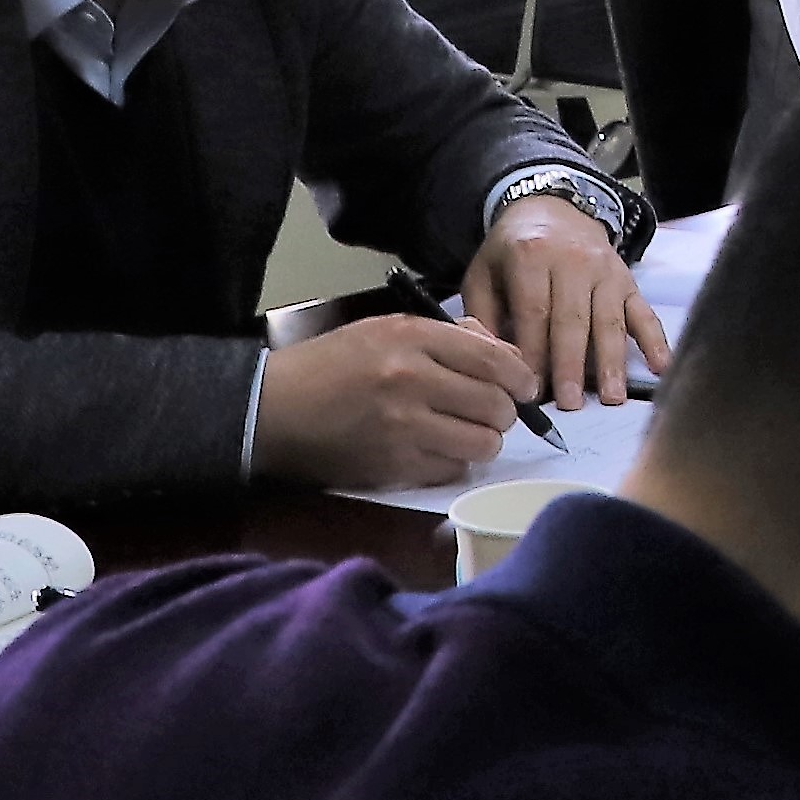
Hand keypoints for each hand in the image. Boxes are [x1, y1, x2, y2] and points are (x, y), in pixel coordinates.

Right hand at [256, 311, 538, 489]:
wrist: (272, 408)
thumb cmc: (331, 365)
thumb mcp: (386, 330)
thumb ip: (448, 337)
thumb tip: (505, 356)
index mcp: (411, 339)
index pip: (495, 360)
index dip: (522, 377)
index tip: (526, 386)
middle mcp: (411, 380)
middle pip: (496, 405)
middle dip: (504, 411)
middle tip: (493, 412)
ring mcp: (403, 427)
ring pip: (483, 443)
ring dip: (484, 440)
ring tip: (466, 432)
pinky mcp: (393, 466)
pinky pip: (452, 469)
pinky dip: (454, 462)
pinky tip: (437, 449)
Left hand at [464, 194, 665, 405]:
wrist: (554, 209)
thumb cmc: (512, 252)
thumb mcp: (483, 273)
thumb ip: (482, 316)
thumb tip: (493, 361)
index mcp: (531, 256)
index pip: (534, 311)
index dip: (532, 352)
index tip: (528, 389)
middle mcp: (573, 261)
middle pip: (573, 319)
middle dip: (571, 365)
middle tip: (570, 404)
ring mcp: (606, 271)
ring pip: (609, 320)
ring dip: (611, 362)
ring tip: (612, 398)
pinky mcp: (628, 280)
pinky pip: (643, 312)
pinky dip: (655, 340)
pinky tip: (660, 367)